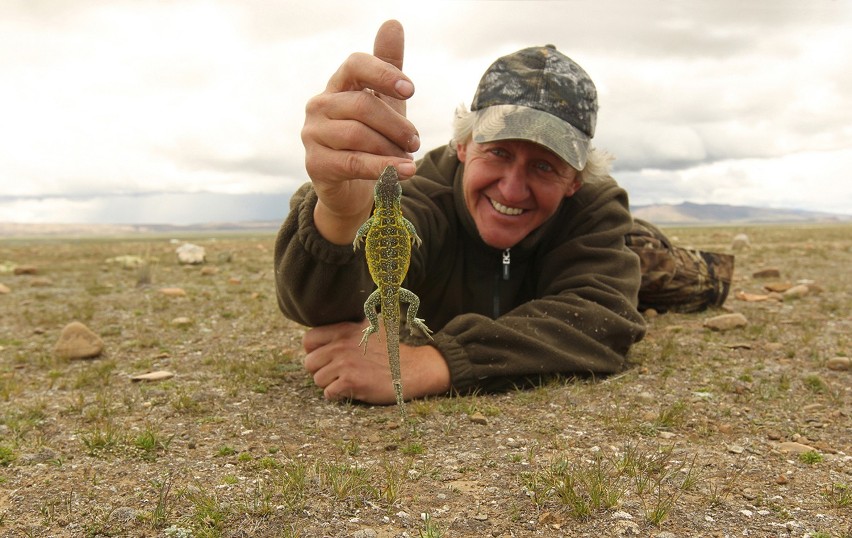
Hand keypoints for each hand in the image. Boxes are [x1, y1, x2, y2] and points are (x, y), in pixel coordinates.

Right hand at [301, 20, 420, 243]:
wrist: (350, 188)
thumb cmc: (369, 138)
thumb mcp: (384, 103)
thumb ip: (388, 66)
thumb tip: (393, 23)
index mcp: (337, 85)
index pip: (355, 65)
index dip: (384, 74)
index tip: (410, 91)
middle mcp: (319, 105)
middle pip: (363, 105)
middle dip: (396, 125)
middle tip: (415, 141)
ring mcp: (313, 135)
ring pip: (359, 135)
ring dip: (391, 149)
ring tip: (409, 160)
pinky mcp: (316, 163)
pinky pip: (355, 162)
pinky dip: (384, 167)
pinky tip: (405, 171)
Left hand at [302, 321, 450, 404]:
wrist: (416, 368)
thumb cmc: (395, 349)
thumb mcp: (375, 325)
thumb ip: (355, 322)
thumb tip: (342, 311)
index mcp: (345, 330)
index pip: (308, 339)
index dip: (314, 351)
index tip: (326, 358)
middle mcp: (342, 345)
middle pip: (309, 363)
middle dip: (320, 370)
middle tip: (337, 374)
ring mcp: (346, 364)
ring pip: (317, 380)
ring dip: (330, 384)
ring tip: (348, 381)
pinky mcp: (352, 383)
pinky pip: (328, 393)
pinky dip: (337, 395)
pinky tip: (352, 390)